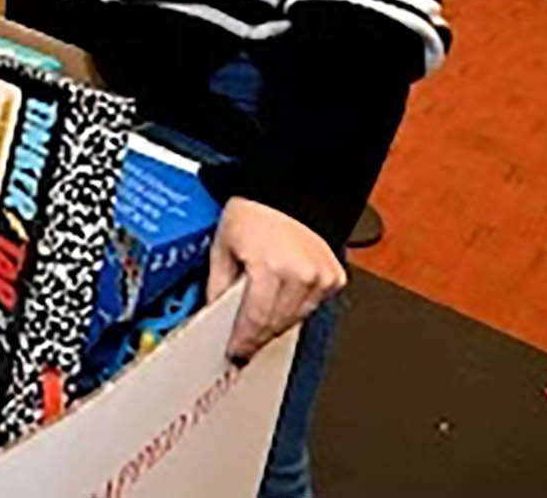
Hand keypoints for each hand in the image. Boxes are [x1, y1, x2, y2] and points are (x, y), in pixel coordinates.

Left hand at [208, 197, 345, 362]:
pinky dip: (295, 308)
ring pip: (295, 319)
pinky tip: (281, 297)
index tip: (236, 353)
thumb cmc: (253, 213)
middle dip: (257, 336)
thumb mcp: (222, 247)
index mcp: (270, 267)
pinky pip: (312, 306)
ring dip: (276, 324)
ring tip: (259, 316)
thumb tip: (212, 314)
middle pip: (276, 324)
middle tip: (244, 341)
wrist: (284, 193)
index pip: (256, 319)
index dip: (244, 341)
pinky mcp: (334, 278)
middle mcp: (300, 274)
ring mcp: (321, 277)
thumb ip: (216, 285)